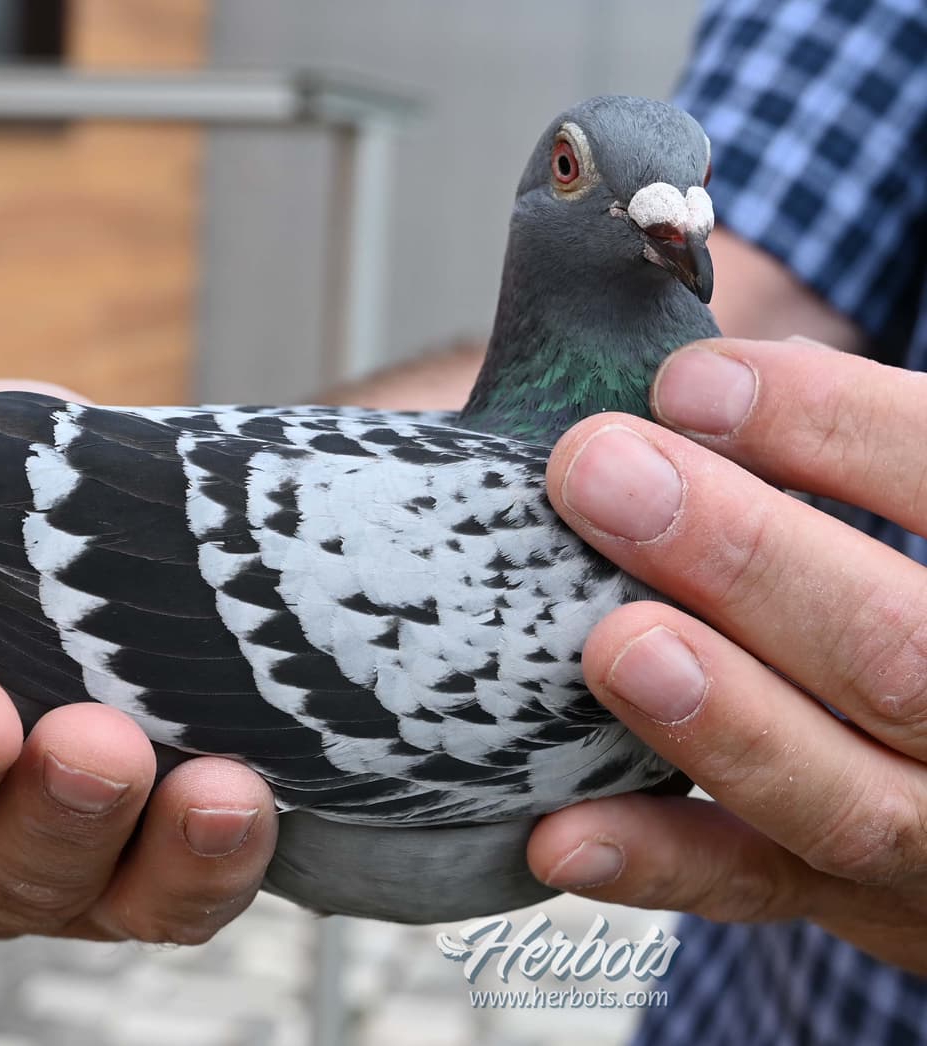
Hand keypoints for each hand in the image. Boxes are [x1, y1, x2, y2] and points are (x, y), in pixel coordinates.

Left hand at [527, 338, 926, 972]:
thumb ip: (867, 446)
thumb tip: (704, 387)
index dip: (841, 428)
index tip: (691, 384)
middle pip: (901, 652)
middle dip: (745, 558)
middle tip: (600, 473)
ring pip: (846, 798)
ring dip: (720, 718)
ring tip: (612, 642)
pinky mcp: (859, 902)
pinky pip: (760, 892)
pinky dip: (661, 864)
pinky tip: (561, 835)